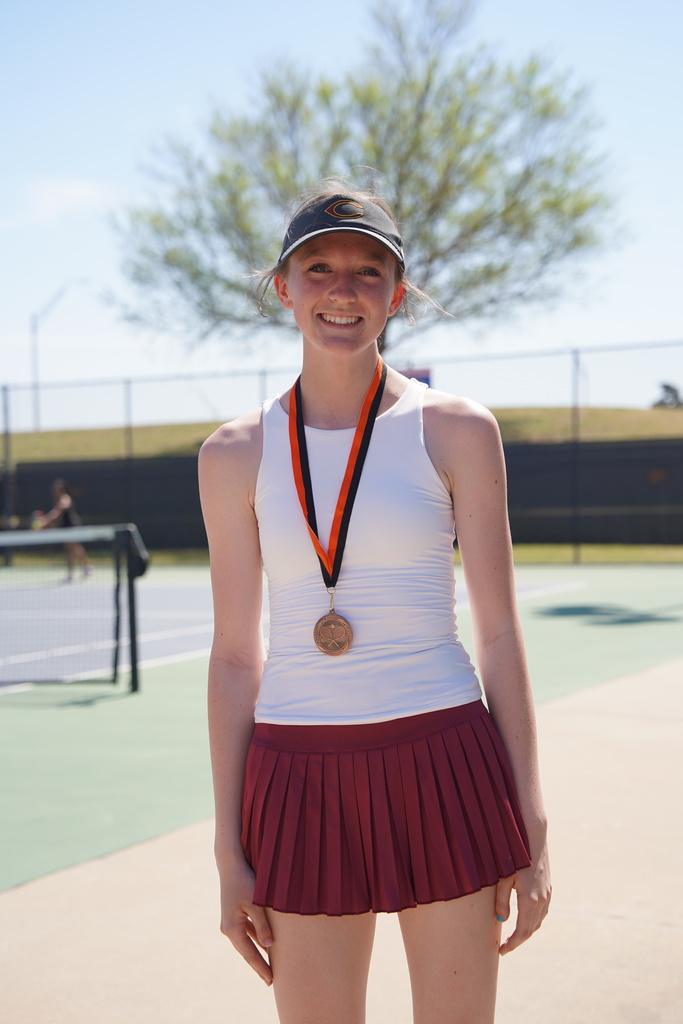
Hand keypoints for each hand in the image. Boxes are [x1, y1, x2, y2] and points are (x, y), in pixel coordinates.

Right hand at [218, 856, 273, 984]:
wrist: (230, 864)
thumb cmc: (245, 881)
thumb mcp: (256, 903)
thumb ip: (262, 925)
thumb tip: (269, 945)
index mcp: (232, 929)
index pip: (249, 954)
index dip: (261, 967)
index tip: (271, 980)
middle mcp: (228, 928)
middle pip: (246, 951)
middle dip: (258, 964)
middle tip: (270, 980)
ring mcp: (229, 921)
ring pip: (245, 942)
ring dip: (256, 952)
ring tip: (267, 965)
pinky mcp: (233, 914)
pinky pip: (245, 931)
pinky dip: (254, 939)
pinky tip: (264, 943)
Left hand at [495, 838, 550, 954]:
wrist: (533, 836)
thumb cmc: (513, 855)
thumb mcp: (502, 878)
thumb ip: (501, 901)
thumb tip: (500, 921)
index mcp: (529, 900)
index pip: (522, 931)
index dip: (512, 944)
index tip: (502, 951)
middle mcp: (541, 900)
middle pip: (531, 929)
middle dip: (518, 941)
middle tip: (505, 947)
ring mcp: (547, 894)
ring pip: (538, 921)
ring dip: (527, 931)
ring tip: (513, 936)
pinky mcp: (548, 887)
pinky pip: (543, 911)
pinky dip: (534, 920)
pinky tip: (525, 919)